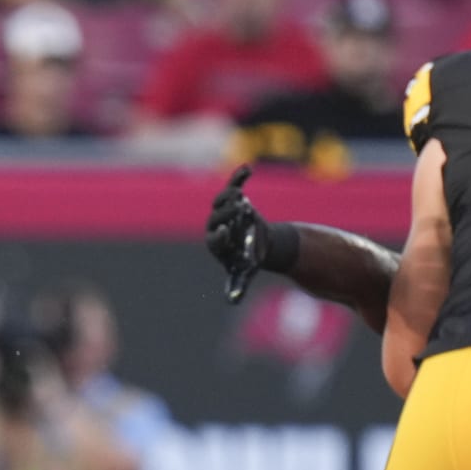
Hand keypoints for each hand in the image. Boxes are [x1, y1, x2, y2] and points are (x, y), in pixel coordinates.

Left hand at [205, 165, 267, 302]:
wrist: (257, 245)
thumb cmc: (246, 261)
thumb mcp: (242, 274)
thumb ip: (236, 286)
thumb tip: (232, 301)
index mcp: (216, 244)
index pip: (213, 239)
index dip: (217, 235)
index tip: (223, 232)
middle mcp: (216, 226)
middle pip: (216, 218)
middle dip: (225, 213)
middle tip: (238, 209)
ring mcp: (225, 212)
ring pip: (222, 201)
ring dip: (229, 195)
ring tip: (238, 192)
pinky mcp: (235, 201)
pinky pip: (234, 187)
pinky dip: (238, 178)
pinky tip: (247, 168)